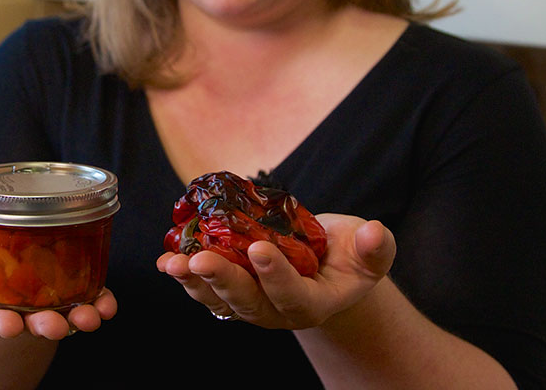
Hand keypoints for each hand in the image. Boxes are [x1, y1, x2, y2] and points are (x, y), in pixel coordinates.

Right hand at [0, 202, 117, 339]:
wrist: (7, 247)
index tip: (7, 329)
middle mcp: (21, 306)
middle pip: (33, 322)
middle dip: (46, 326)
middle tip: (56, 327)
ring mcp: (49, 302)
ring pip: (65, 317)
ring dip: (80, 319)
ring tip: (92, 318)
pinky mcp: (75, 292)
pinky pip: (91, 301)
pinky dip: (102, 304)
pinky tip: (110, 304)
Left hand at [155, 213, 394, 328]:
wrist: (327, 266)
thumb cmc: (350, 256)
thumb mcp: (371, 252)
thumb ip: (376, 248)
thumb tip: (375, 233)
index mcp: (315, 303)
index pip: (294, 295)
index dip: (277, 275)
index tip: (260, 248)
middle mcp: (279, 311)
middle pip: (249, 303)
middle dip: (224, 280)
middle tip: (202, 259)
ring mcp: (253, 304)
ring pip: (220, 300)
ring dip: (195, 282)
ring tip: (174, 264)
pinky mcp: (233, 293)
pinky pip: (206, 289)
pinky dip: (186, 276)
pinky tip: (168, 262)